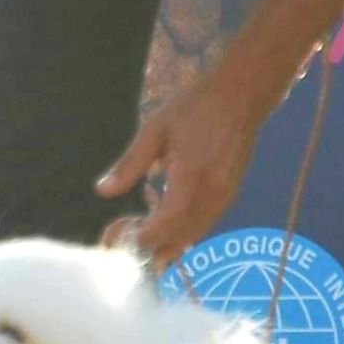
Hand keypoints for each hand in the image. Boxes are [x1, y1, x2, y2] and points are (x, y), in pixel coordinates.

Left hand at [96, 75, 262, 268]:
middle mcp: (211, 194)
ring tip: (153, 248)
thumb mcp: (154, 129)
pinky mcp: (230, 195)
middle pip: (180, 235)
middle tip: (134, 245)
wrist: (241, 94)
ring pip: (196, 233)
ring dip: (173, 243)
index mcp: (190, 178)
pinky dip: (188, 231)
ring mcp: (224, 197)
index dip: (145, 236)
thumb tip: (103, 190)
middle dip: (157, 245)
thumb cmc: (195, 106)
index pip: (165, 224)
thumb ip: (130, 164)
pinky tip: (174, 231)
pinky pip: (207, 223)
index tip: (128, 236)